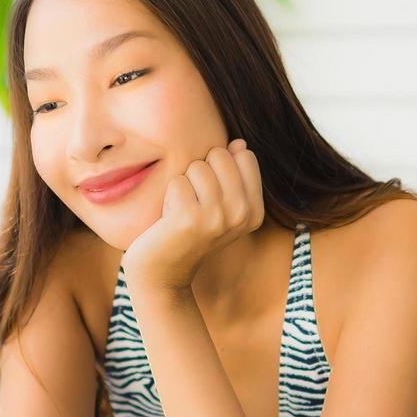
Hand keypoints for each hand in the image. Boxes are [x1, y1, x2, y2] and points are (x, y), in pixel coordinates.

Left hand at [121, 138, 264, 292]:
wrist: (162, 273)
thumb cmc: (187, 232)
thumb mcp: (220, 204)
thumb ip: (233, 174)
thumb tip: (239, 143)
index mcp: (255, 210)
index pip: (245, 156)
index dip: (220, 167)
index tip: (211, 196)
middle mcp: (241, 214)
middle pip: (220, 155)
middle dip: (200, 172)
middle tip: (193, 204)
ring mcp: (218, 217)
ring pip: (197, 166)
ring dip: (183, 184)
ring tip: (181, 210)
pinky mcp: (190, 219)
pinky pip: (177, 181)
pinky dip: (168, 196)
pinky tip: (169, 219)